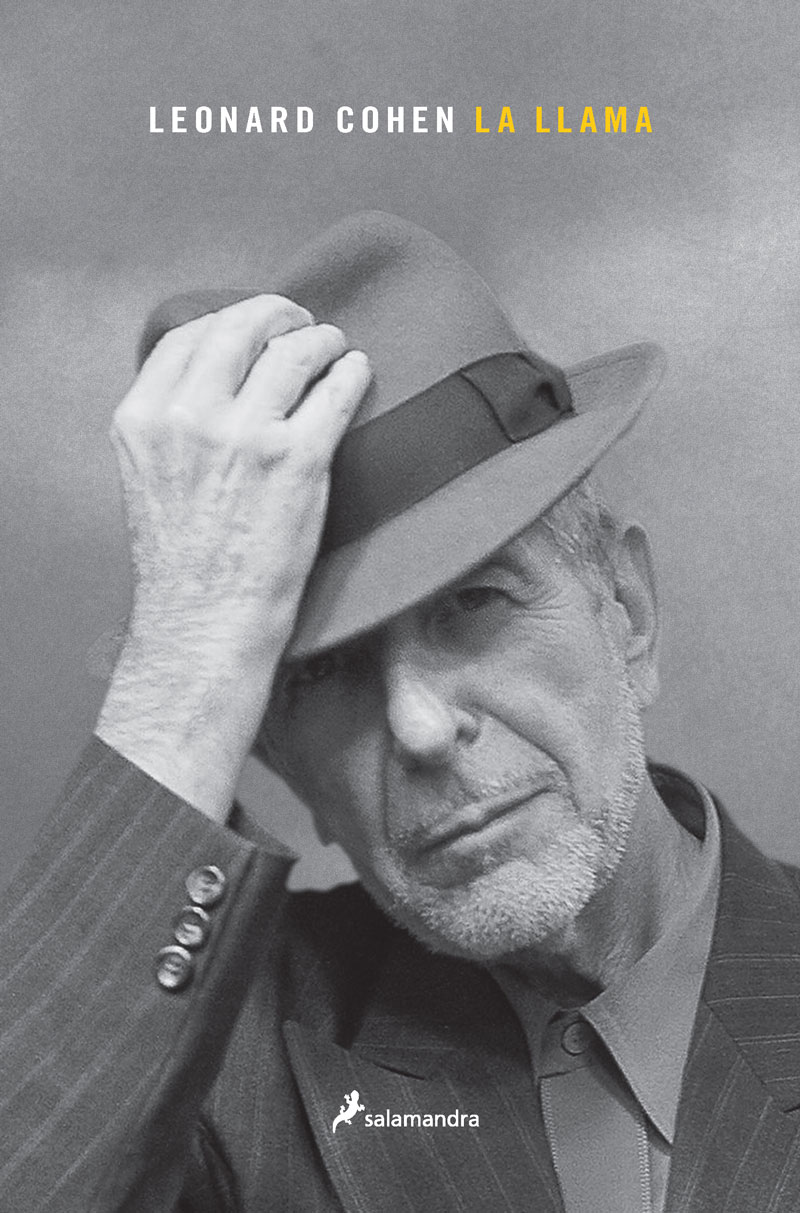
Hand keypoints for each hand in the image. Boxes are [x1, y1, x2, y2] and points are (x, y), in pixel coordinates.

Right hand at [96, 294, 370, 819]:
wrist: (207, 621)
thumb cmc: (182, 560)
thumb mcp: (147, 474)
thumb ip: (171, 420)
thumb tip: (218, 376)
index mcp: (143, 417)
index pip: (189, 334)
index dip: (229, 319)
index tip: (252, 324)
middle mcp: (190, 417)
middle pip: (242, 327)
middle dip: (278, 314)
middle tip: (301, 322)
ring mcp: (247, 435)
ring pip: (294, 351)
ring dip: (321, 340)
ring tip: (334, 347)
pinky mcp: (299, 459)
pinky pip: (336, 390)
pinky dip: (351, 372)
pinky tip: (356, 372)